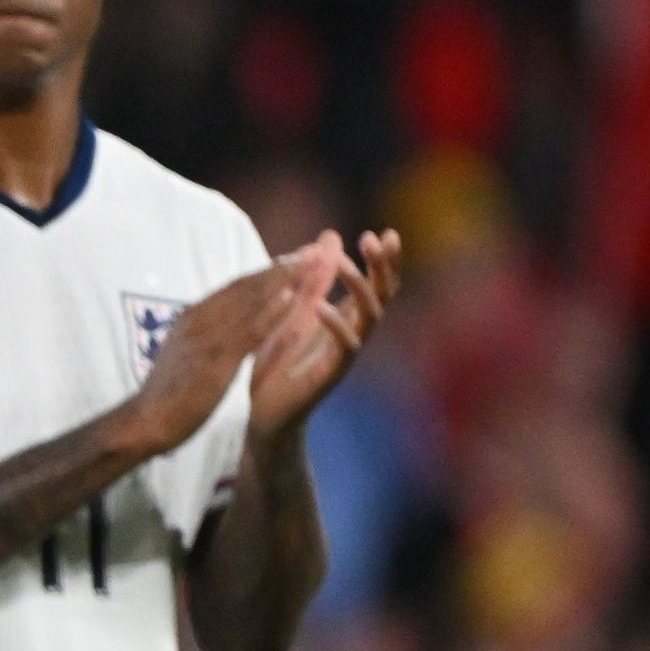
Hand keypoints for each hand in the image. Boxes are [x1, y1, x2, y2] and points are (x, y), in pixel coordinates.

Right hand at [125, 240, 340, 456]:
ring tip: (312, 263)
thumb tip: (215, 329)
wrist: (144, 423)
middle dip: (280, 267)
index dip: (264, 273)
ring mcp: (207, 337)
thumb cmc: (165, 397)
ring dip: (283, 280)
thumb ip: (200, 338)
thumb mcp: (182, 356)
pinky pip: (250, 331)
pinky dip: (271, 311)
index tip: (291, 260)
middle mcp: (199, 320)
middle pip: (245, 287)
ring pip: (251, 302)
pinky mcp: (216, 358)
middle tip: (312, 250)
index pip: (233, 289)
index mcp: (192, 319)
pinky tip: (292, 297)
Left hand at [246, 225, 395, 440]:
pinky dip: (334, 326)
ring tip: (344, 263)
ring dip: (359, 288)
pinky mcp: (329, 375)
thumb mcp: (294, 312)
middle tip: (377, 238)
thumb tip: (330, 236)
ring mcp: (344, 355)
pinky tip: (322, 307)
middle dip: (383, 267)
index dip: (384, 261)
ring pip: (368, 318)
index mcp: (344, 319)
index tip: (385, 233)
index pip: (376, 284)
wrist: (264, 418)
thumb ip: (313, 278)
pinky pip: (343, 348)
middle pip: (382, 296)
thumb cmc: (279, 364)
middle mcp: (352, 334)